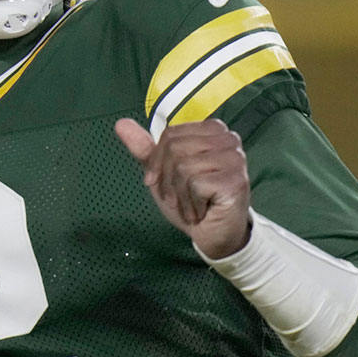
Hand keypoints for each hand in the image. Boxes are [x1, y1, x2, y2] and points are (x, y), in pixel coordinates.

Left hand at [114, 117, 251, 258]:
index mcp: (212, 130)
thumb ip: (145, 148)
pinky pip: (196, 184)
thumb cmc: (191, 199)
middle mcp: (228, 139)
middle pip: (175, 149)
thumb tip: (121, 124)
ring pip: (184, 167)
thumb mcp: (163, 172)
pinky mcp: (236, 180)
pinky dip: (191, 203)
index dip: (158, 161)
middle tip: (177, 198)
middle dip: (167, 180)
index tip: (159, 181)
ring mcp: (235, 159)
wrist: (213, 232)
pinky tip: (201, 211)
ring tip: (190, 205)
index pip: (171, 134)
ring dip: (179, 195)